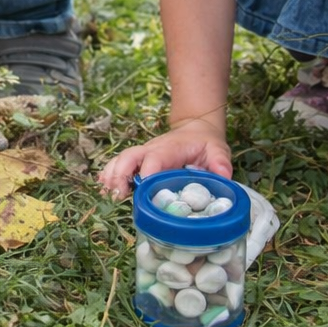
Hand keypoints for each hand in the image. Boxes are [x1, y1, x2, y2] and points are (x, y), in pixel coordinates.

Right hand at [96, 117, 232, 200]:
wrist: (194, 130)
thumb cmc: (205, 143)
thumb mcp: (217, 149)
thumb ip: (220, 161)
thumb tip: (224, 176)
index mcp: (169, 149)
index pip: (154, 159)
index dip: (146, 173)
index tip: (143, 188)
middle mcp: (151, 150)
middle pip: (129, 157)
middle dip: (120, 174)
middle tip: (118, 195)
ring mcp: (142, 154)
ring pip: (120, 160)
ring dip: (111, 176)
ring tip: (109, 195)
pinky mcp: (138, 161)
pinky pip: (118, 165)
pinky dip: (109, 175)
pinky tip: (103, 189)